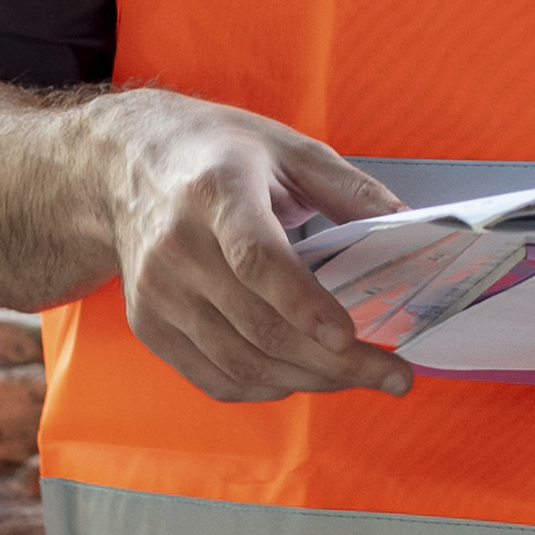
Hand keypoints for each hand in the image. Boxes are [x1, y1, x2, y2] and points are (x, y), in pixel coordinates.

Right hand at [88, 92, 406, 404]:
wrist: (122, 165)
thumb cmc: (213, 152)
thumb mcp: (285, 147)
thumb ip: (348, 189)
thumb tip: (412, 226)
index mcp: (215, 192)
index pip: (257, 260)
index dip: (304, 305)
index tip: (350, 336)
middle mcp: (177, 248)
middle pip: (259, 326)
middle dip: (335, 362)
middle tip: (394, 375)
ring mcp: (159, 293)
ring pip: (241, 362)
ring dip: (310, 380)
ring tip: (360, 377)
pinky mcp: (150, 325)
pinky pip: (214, 378)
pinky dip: (267, 387)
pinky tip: (304, 375)